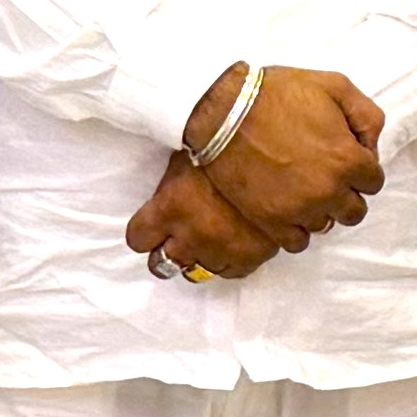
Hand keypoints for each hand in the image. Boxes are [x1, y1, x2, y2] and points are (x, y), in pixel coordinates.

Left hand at [122, 164, 284, 284]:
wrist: (278, 152)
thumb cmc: (228, 142)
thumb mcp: (190, 154)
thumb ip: (173, 182)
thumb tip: (168, 187)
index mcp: (169, 208)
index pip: (138, 238)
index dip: (144, 231)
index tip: (152, 225)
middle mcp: (190, 236)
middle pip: (161, 264)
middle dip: (167, 251)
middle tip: (178, 237)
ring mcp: (220, 251)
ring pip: (196, 271)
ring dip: (199, 256)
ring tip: (210, 238)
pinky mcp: (250, 258)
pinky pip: (230, 273)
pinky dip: (230, 261)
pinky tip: (235, 243)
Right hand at [191, 63, 385, 240]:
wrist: (223, 110)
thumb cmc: (278, 93)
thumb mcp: (335, 86)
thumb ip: (366, 116)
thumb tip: (371, 146)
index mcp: (348, 160)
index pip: (374, 182)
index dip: (361, 167)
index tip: (344, 157)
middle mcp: (328, 191)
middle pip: (354, 210)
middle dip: (346, 193)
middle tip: (325, 174)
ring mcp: (299, 209)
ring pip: (326, 225)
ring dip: (320, 209)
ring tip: (301, 187)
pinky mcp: (270, 220)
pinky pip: (296, 242)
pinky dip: (296, 229)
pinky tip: (288, 208)